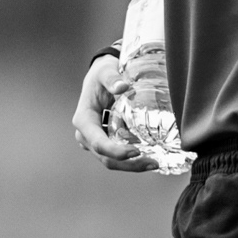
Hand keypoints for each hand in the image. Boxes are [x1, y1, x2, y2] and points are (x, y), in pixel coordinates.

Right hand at [72, 56, 157, 171]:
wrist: (102, 76)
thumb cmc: (102, 74)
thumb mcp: (105, 71)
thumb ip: (112, 78)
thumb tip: (122, 87)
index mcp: (83, 120)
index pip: (98, 143)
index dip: (116, 151)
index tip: (136, 151)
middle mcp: (86, 134)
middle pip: (106, 158)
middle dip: (129, 164)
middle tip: (153, 163)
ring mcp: (95, 140)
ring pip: (111, 161)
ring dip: (132, 165)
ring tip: (154, 163)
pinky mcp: (105, 141)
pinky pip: (117, 155)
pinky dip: (133, 159)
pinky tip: (151, 156)